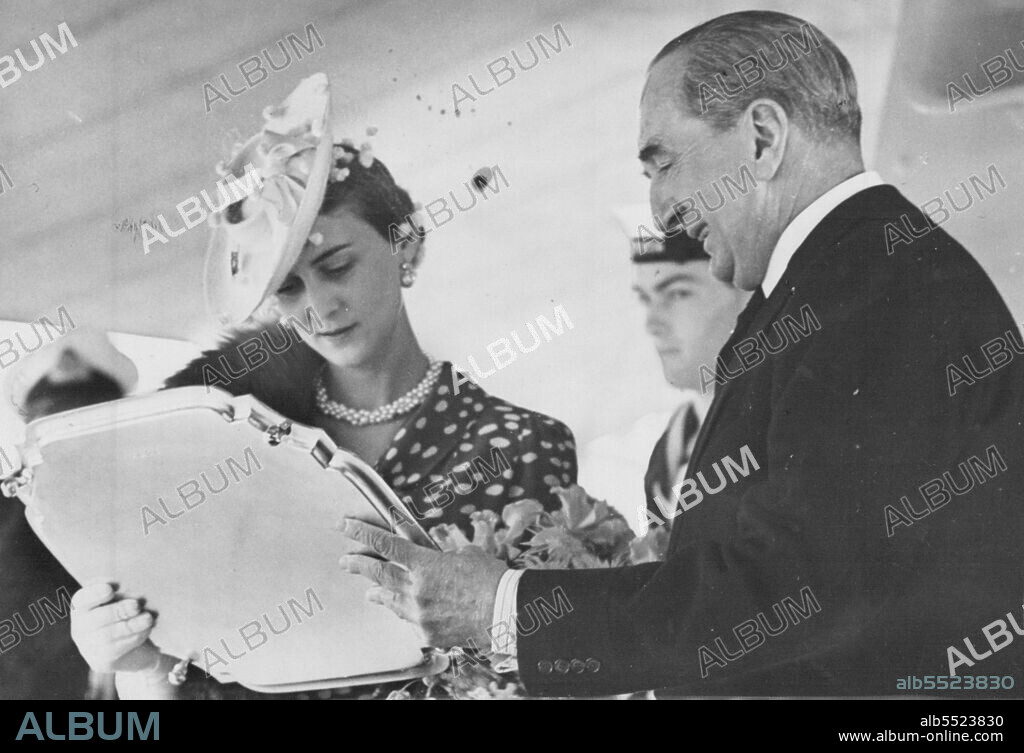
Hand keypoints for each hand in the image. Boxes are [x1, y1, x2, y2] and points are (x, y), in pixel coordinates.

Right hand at [70, 581, 161, 674]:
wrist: (138, 649)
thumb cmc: (130, 616)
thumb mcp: (125, 601)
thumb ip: (123, 593)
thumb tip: (130, 586)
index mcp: (82, 608)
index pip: (81, 600)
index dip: (94, 593)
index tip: (111, 589)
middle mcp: (80, 628)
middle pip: (93, 619)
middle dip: (117, 611)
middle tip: (136, 605)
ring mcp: (87, 647)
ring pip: (106, 636)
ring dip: (130, 625)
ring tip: (148, 618)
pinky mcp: (100, 662)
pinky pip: (115, 650)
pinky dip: (134, 637)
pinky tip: (147, 630)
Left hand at [339, 519, 507, 648]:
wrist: (506, 612)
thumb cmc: (491, 578)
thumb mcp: (464, 555)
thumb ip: (440, 556)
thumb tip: (431, 557)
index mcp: (425, 564)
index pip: (385, 544)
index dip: (362, 533)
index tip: (344, 526)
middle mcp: (416, 590)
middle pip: (379, 574)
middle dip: (359, 565)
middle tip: (345, 561)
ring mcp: (420, 615)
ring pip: (391, 601)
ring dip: (379, 593)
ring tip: (370, 592)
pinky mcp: (428, 634)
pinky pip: (411, 621)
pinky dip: (409, 613)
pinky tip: (410, 612)